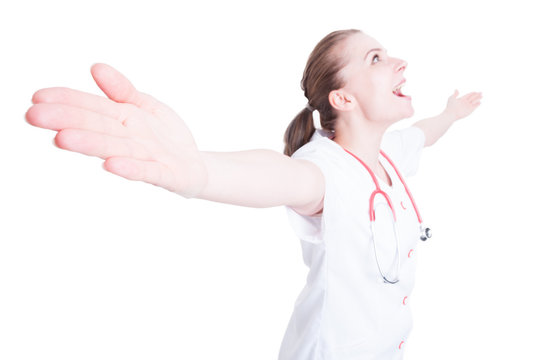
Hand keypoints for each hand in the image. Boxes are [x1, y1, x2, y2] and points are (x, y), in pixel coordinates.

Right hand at [26, 64, 207, 197]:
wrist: (195, 165)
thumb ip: (122, 90)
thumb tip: (96, 67)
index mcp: (122, 119)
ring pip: (115, 148)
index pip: (91, 107)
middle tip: (34, 116)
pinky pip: (147, 171)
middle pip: (97, 127)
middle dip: (67, 120)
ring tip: (63, 138)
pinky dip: (130, 168)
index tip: (37, 97)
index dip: (67, 101)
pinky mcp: (165, 175)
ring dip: (91, 143)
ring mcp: (146, 158)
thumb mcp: (146, 106)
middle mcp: (129, 139)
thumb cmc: (165, 136)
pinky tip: (111, 164)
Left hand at [444, 89, 482, 119]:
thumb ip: (455, 94)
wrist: (451, 114)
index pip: (468, 95)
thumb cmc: (450, 106)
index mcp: (461, 99)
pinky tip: (480, 102)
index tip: (475, 91)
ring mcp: (467, 106)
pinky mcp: (469, 110)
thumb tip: (456, 89)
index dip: (472, 93)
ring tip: (482, 96)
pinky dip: (477, 104)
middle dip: (477, 95)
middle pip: (472, 98)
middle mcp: (465, 103)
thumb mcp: (451, 98)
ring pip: (474, 101)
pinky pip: (474, 107)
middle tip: (481, 92)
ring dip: (478, 99)